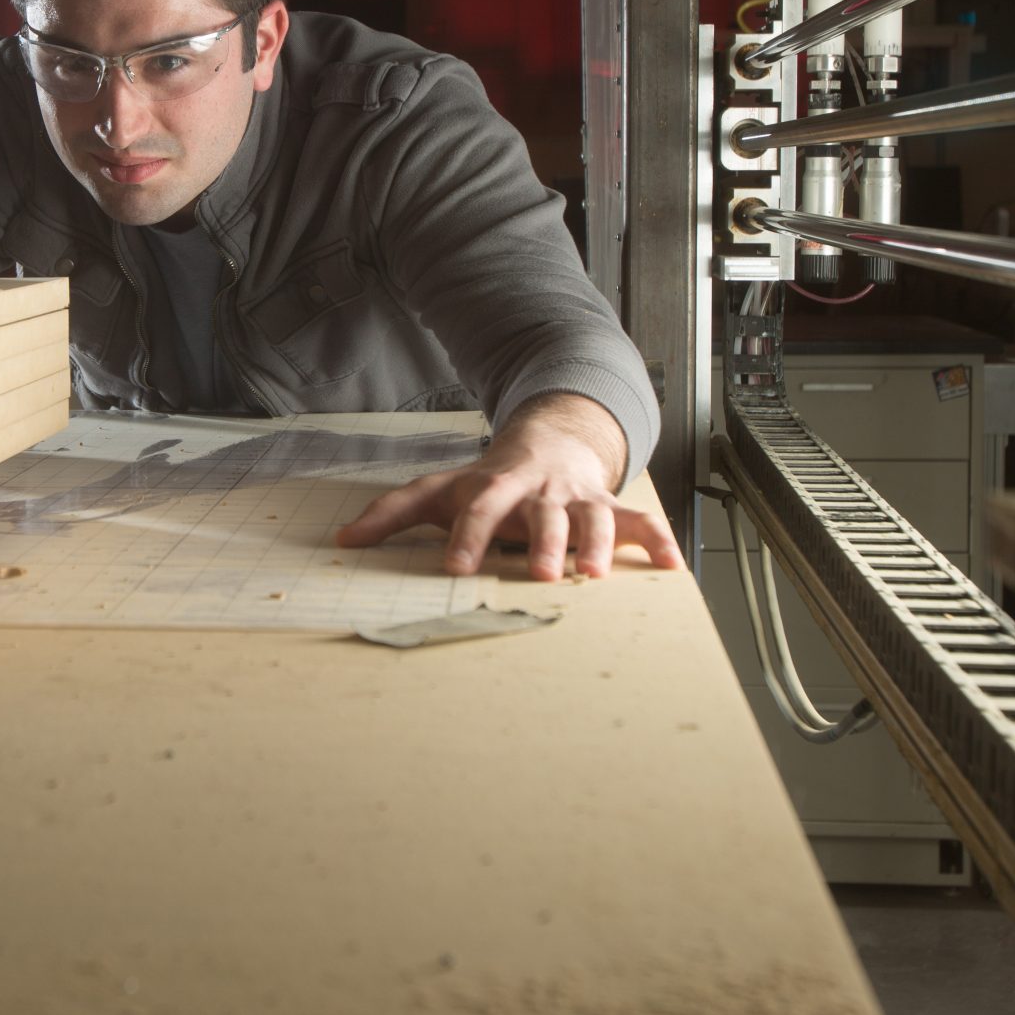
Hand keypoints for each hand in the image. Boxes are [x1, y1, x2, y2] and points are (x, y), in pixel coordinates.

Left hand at [337, 395, 684, 580]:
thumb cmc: (491, 478)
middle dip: (543, 543)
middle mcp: (540, 492)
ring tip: (598, 574)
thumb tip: (341, 540)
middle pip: (543, 516)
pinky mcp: (611, 508)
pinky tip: (673, 567)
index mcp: (496, 487)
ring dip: (598, 545)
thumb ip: (392, 512)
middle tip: (542, 574)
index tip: (456, 568)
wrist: (552, 439)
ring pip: (594, 519)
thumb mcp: (440, 488)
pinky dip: (659, 542)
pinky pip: (640, 523)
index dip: (468, 538)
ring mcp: (579, 499)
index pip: (479, 510)